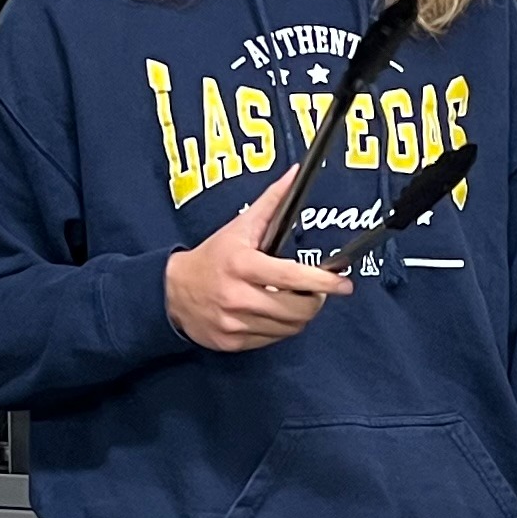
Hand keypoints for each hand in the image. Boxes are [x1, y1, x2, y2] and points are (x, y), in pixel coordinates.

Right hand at [165, 170, 349, 351]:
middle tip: (316, 292)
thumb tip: (294, 175)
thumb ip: (271, 202)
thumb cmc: (212, 257)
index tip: (344, 284)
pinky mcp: (232, 342)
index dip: (324, 282)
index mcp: (243, 265)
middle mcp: (238, 296)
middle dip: (315, 301)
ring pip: (288, 328)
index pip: (293, 277)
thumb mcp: (239, 227)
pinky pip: (272, 340)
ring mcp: (234, 323)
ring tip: (295, 302)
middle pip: (297, 309)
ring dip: (300, 317)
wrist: (172, 292)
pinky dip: (280, 329)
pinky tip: (273, 315)